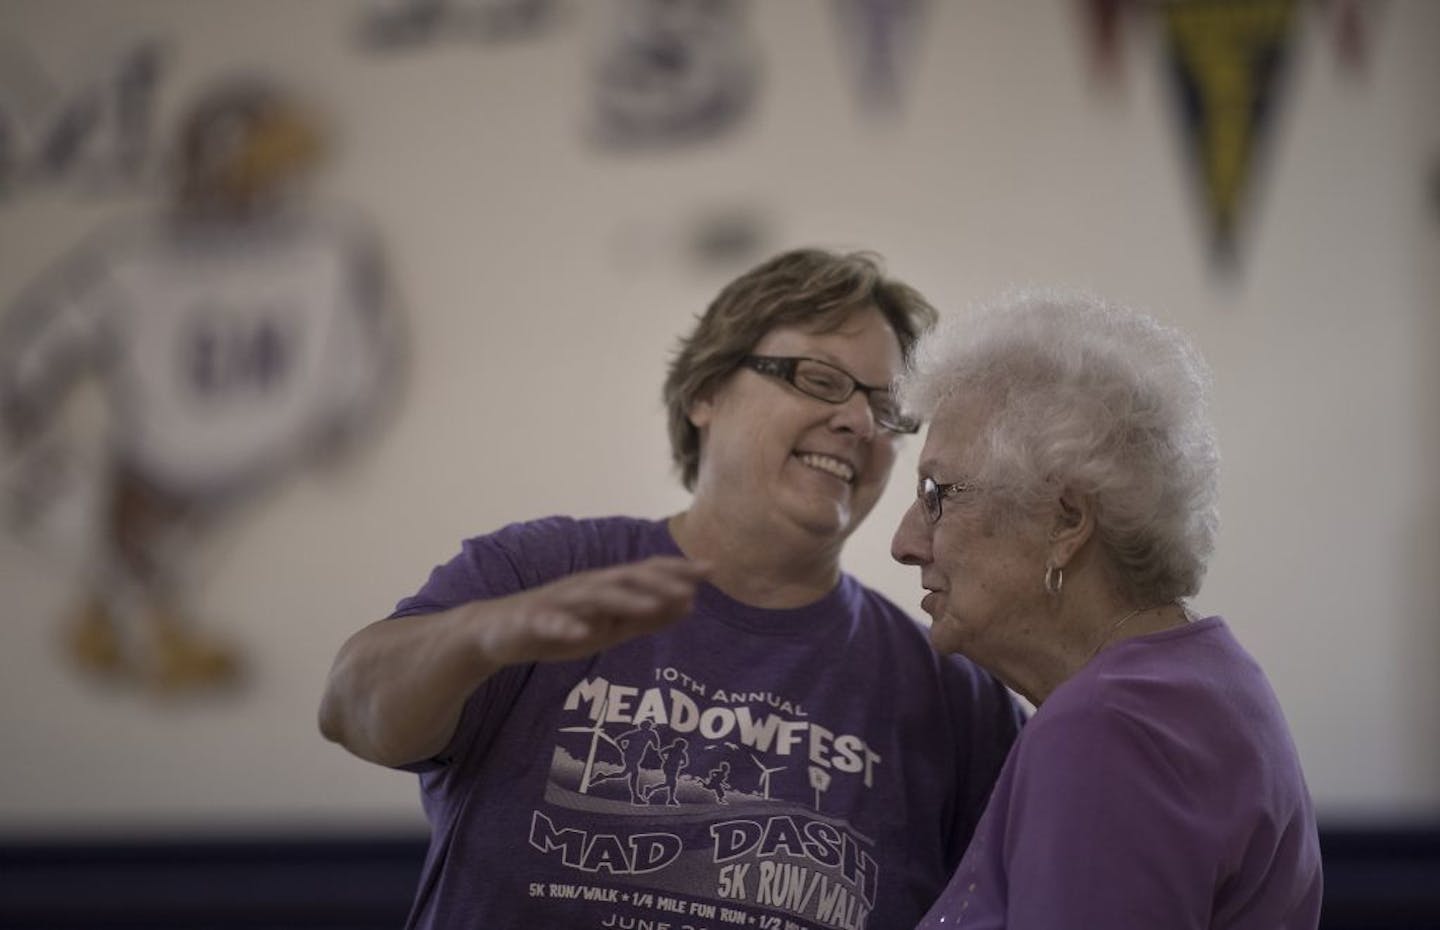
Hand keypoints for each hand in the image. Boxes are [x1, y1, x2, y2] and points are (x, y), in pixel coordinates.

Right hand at [472, 556, 710, 665]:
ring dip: (624, 601)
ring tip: (651, 607)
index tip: (712, 569)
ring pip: (594, 598)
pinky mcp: (533, 621)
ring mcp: (559, 602)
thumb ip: (648, 618)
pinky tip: (580, 633)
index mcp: (606, 588)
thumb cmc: (561, 627)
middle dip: (658, 583)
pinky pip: (550, 623)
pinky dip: (565, 626)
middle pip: (625, 580)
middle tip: (691, 588)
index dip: (677, 570)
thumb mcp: (610, 628)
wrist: (499, 634)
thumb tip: (692, 604)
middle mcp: (586, 587)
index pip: (647, 574)